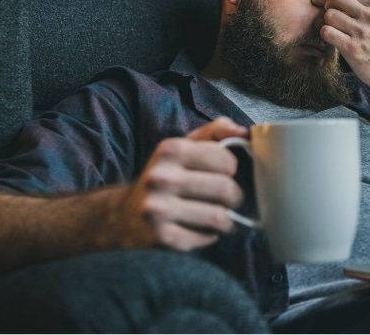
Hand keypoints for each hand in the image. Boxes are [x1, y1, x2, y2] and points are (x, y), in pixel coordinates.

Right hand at [110, 117, 248, 250]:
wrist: (122, 216)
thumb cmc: (166, 177)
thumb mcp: (184, 146)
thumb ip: (217, 131)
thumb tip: (247, 131)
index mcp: (170, 150)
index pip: (227, 160)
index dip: (230, 169)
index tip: (223, 173)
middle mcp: (161, 177)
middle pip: (226, 189)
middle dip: (234, 198)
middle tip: (228, 200)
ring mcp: (159, 209)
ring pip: (220, 217)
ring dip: (226, 220)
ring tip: (219, 217)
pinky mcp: (162, 237)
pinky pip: (206, 238)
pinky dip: (210, 236)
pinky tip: (200, 230)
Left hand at [313, 0, 369, 91]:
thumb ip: (363, 9)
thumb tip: (338, 1)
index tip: (324, 4)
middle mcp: (369, 16)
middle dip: (327, 7)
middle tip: (330, 18)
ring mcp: (360, 31)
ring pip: (329, 15)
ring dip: (326, 23)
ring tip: (332, 31)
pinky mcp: (351, 47)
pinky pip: (327, 32)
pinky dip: (325, 35)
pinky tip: (332, 40)